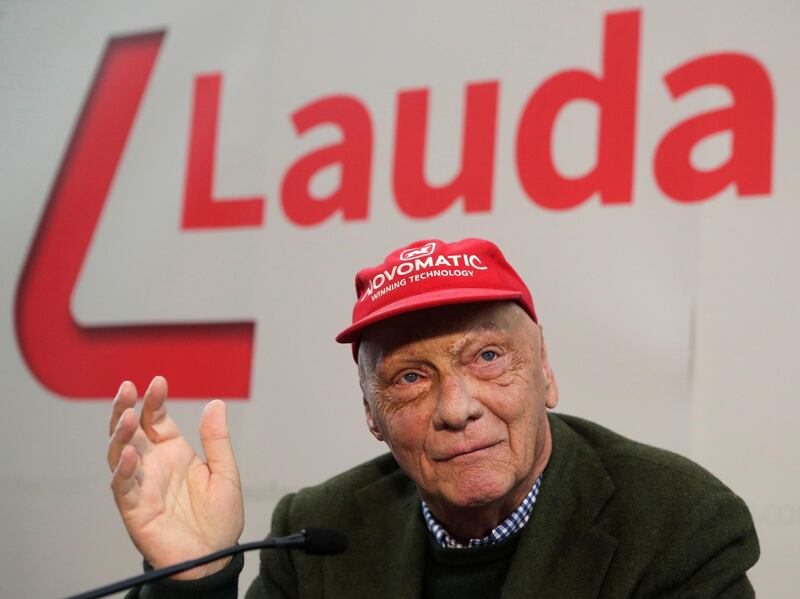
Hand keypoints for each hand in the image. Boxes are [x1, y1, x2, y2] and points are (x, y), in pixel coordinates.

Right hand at [107, 376, 243, 579]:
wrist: (213, 558)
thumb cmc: (219, 520)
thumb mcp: (225, 473)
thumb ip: (217, 440)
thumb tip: (216, 403)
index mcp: (174, 452)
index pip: (156, 419)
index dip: (153, 400)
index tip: (157, 381)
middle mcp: (153, 465)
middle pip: (130, 431)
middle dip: (124, 408)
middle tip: (126, 389)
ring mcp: (141, 485)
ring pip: (119, 453)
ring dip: (119, 434)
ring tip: (125, 415)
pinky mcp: (134, 508)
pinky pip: (123, 486)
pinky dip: (124, 470)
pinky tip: (131, 455)